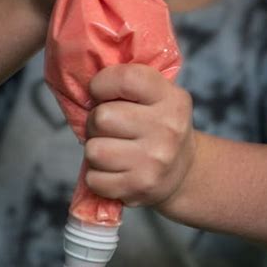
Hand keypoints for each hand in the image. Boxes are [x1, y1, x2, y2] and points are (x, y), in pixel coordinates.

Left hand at [84, 64, 194, 207]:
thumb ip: (130, 85)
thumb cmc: (159, 129)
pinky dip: (97, 177)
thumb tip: (82, 81)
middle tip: (107, 129)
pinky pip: (94, 180)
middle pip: (101, 118)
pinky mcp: (139, 187)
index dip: (101, 84)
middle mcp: (166, 129)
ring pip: (94, 151)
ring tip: (110, 151)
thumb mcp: (160, 98)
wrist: (184, 174)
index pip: (126, 79)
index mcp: (172, 99)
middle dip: (95, 123)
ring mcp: (153, 161)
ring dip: (95, 151)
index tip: (100, 93)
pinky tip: (113, 173)